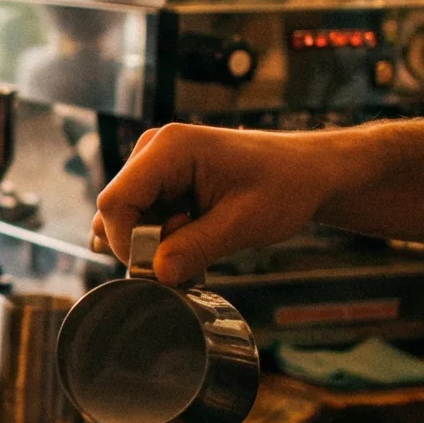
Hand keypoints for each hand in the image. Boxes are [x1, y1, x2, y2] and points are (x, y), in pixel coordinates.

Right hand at [91, 125, 355, 285]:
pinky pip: (142, 216)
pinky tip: (191, 241)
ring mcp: (155, 163)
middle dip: (144, 244)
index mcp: (169, 148)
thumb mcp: (244, 222)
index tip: (159, 270)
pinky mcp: (162, 179)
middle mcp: (153, 149)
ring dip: (154, 242)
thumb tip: (156, 274)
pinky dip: (161, 237)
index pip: (115, 202)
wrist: (308, 172)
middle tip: (191, 257)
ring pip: (127, 217)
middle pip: (117, 210)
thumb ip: (196, 247)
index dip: (127, 243)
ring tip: (198, 244)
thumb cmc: (284, 186)